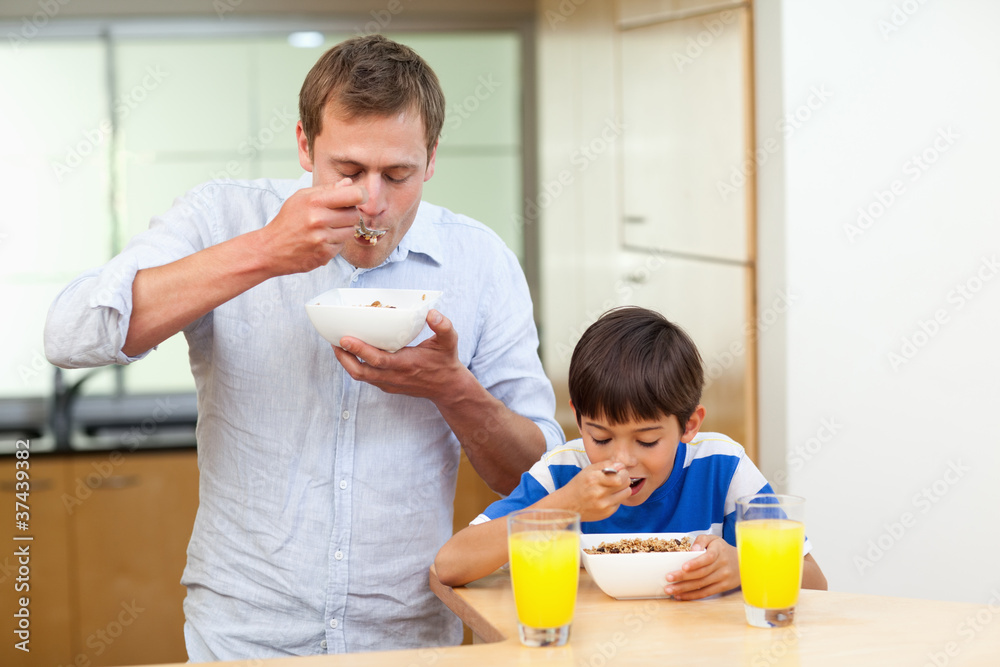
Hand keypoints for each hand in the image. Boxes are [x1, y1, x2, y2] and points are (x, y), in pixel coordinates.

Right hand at [256, 177, 366, 275]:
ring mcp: (322, 238)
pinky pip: (341, 246)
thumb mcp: (302, 197)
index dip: (360, 195)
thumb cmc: (287, 221)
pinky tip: (321, 240)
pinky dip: (335, 243)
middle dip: (349, 214)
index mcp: (314, 201)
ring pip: (350, 231)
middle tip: (336, 215)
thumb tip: (349, 183)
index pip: (354, 195)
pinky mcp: (324, 254)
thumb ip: (327, 189)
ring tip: (326, 228)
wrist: (270, 249)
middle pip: (355, 214)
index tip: (358, 197)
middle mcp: (319, 219)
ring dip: (343, 230)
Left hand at [332, 309, 466, 400]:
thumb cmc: (445, 361)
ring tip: (338, 346)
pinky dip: (356, 366)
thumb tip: (432, 313)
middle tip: (334, 341)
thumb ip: (444, 326)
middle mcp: (395, 376)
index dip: (359, 350)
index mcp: (406, 364)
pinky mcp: (387, 386)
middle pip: (361, 372)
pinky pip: (366, 378)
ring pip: (360, 377)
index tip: (344, 338)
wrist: (447, 388)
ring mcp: (389, 383)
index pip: (378, 360)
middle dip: (344, 358)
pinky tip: (352, 353)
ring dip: (347, 362)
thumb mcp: (449, 342)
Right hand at [549, 461, 631, 521]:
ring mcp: (603, 505)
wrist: (568, 505)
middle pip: (625, 483)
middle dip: (624, 478)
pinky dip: (616, 498)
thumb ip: (606, 464)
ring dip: (623, 488)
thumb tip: (621, 465)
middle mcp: (599, 493)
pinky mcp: (606, 513)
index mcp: (594, 479)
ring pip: (626, 493)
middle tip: (618, 478)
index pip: (620, 476)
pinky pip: (620, 502)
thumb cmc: (579, 485)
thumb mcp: (588, 470)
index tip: (620, 471)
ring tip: (614, 487)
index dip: (623, 472)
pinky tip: (606, 497)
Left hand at [663, 534, 739, 600]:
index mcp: (719, 551)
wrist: (744, 562)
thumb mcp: (714, 539)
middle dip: (683, 577)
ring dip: (684, 588)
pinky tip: (681, 596)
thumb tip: (693, 549)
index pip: (707, 558)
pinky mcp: (723, 587)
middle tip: (668, 578)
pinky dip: (692, 595)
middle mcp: (722, 565)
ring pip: (702, 584)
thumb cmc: (722, 549)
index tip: (683, 567)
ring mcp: (723, 577)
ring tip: (670, 590)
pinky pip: (706, 593)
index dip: (695, 563)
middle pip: (701, 573)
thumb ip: (702, 540)